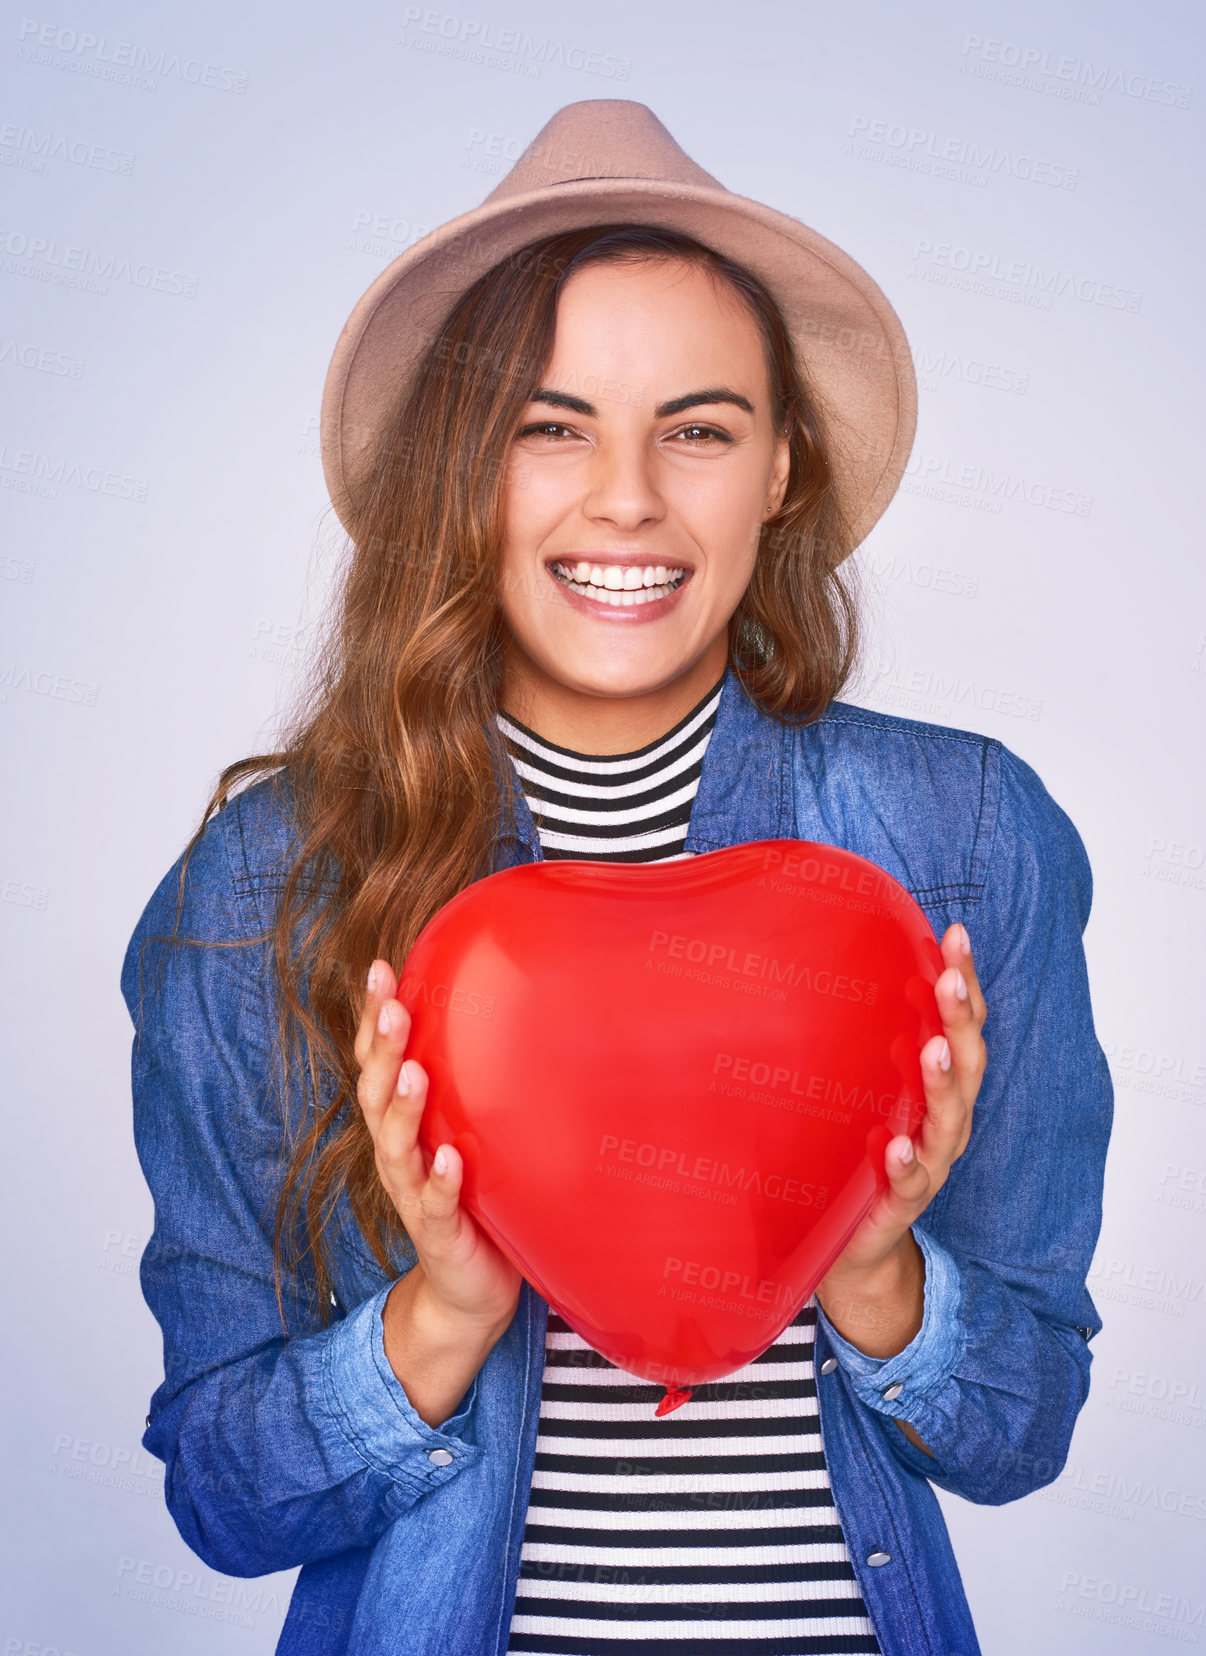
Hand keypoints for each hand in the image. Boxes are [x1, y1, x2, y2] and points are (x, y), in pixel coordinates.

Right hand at [355, 959, 521, 1335]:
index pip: (378, 1062)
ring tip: (412, 1071)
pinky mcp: (437, 1232)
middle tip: (394, 1008)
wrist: (467, 1290)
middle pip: (377, 1094)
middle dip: (382, 1050)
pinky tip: (449, 1158)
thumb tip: (502, 1013)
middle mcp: (398, 1154)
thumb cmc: (469, 1199)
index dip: (374, 1018)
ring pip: (396, 1146)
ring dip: (403, 1108)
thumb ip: (470, 1086)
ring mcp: (413, 1194)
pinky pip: (434, 1205)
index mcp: (401, 1124)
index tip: (380, 969)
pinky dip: (439, 1180)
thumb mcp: (465, 1132)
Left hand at [817, 922, 986, 1294]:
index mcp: (939, 1087)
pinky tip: (895, 1146)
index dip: (963, 980)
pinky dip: (905, 1163)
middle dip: (960, 1018)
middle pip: (966, 1063)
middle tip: (950, 978)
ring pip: (948, 1120)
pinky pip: (909, 1182)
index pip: (960, 1025)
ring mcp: (928, 1163)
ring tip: (933, 1049)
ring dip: (943, 1083)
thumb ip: (859, 1042)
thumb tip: (821, 963)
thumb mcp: (863, 1090)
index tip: (955, 934)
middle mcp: (944, 1121)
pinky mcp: (902, 1203)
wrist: (857, 1247)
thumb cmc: (863, 1154)